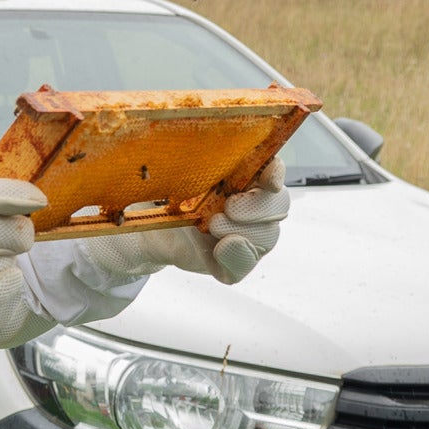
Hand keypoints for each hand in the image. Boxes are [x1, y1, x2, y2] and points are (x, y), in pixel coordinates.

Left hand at [77, 159, 289, 286]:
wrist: (150, 230)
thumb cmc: (168, 196)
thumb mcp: (178, 174)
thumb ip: (199, 164)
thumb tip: (221, 171)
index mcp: (246, 177)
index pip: (274, 170)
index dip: (276, 173)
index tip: (267, 178)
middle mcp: (255, 206)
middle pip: (279, 205)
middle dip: (255, 207)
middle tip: (226, 209)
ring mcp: (250, 235)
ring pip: (268, 236)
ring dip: (243, 232)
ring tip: (213, 226)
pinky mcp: (236, 260)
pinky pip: (247, 264)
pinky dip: (235, 257)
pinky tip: (219, 249)